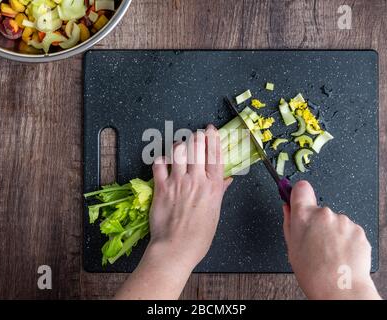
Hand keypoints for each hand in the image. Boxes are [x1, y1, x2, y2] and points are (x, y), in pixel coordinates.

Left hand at [115, 125, 231, 299]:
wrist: (176, 248)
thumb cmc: (199, 236)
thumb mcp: (215, 212)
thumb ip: (219, 191)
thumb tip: (227, 178)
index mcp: (213, 187)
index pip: (215, 155)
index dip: (213, 139)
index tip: (211, 129)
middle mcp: (196, 180)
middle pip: (197, 148)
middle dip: (196, 136)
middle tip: (196, 133)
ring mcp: (178, 182)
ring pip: (178, 151)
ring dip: (179, 144)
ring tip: (180, 143)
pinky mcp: (161, 187)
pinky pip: (159, 164)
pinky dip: (161, 159)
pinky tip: (163, 160)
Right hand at [282, 181, 380, 299]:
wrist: (340, 289)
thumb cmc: (314, 274)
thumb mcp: (292, 248)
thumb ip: (289, 223)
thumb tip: (288, 208)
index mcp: (303, 216)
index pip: (301, 188)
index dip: (300, 194)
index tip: (299, 199)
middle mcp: (324, 214)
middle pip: (319, 210)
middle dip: (318, 223)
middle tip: (316, 243)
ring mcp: (343, 221)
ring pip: (336, 222)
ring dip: (333, 232)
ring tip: (330, 253)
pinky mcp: (358, 230)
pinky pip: (349, 231)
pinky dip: (346, 240)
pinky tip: (341, 255)